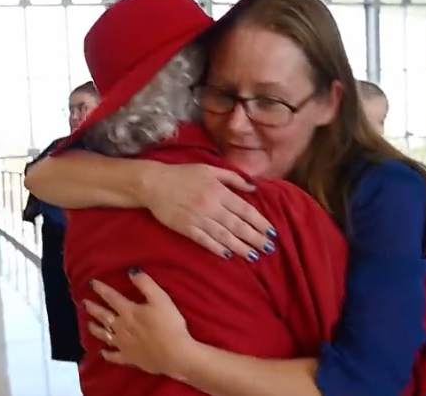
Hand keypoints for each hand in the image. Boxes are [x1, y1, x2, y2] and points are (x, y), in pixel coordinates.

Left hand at [85, 269, 195, 378]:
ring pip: (104, 335)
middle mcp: (121, 327)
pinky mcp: (128, 358)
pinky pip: (113, 356)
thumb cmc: (169, 324)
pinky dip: (106, 354)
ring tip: (88, 324)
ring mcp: (123, 344)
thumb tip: (131, 271)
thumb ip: (145, 284)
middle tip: (84, 303)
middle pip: (104, 316)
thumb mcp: (160, 298)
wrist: (174, 354)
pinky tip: (102, 352)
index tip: (91, 283)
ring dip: (95, 329)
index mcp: (128, 311)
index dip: (101, 289)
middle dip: (93, 308)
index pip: (111, 297)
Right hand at [139, 163, 277, 259]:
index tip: (272, 231)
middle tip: (269, 248)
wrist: (154, 184)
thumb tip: (253, 187)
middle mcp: (211, 206)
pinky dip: (216, 248)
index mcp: (219, 191)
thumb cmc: (183, 174)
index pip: (244, 209)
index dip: (259, 222)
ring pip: (224, 236)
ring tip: (254, 255)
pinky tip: (228, 255)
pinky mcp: (186, 229)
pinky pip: (204, 241)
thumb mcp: (210, 169)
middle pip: (237, 225)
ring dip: (240, 247)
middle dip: (255, 238)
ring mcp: (198, 219)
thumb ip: (233, 178)